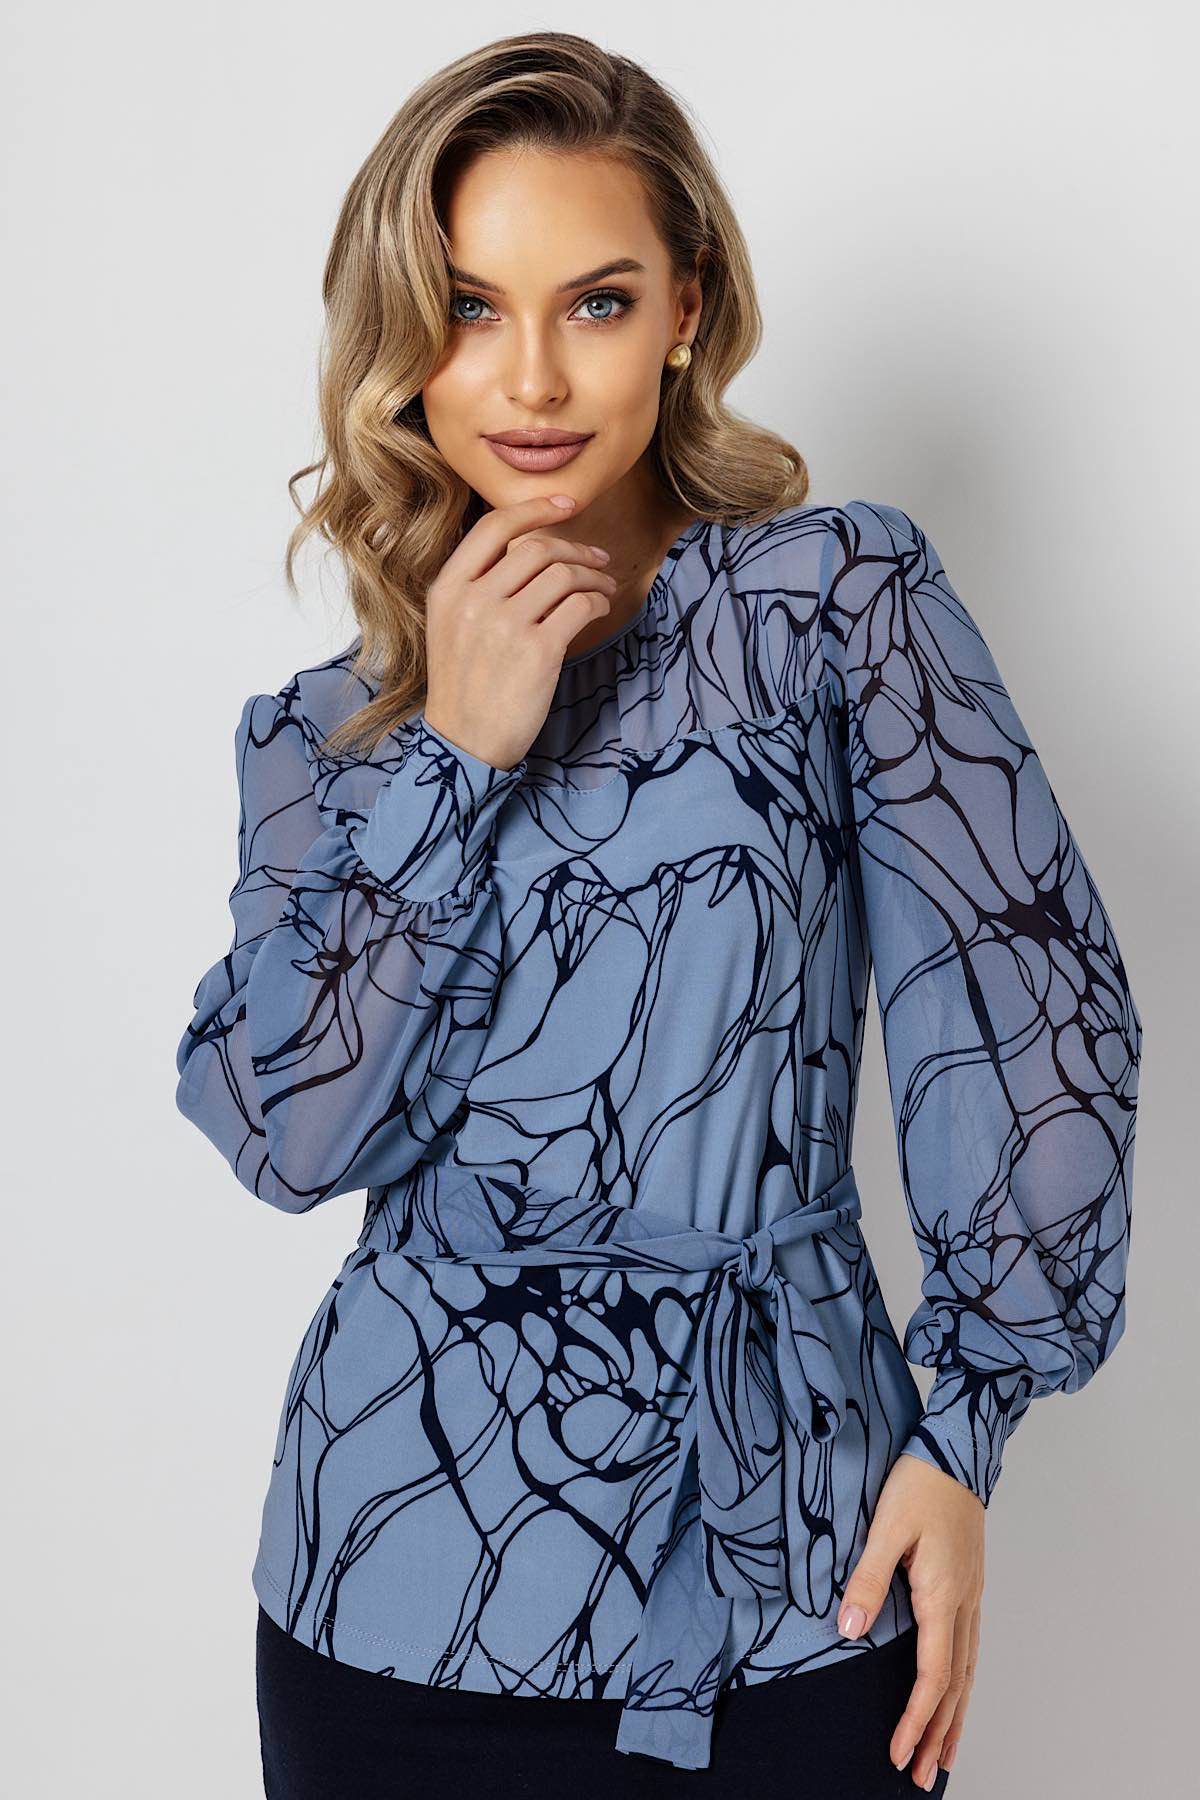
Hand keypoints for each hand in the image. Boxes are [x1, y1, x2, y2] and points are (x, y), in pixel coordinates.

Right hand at [421, 493, 616, 769]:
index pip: (494, 527)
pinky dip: (597, 603)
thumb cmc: (465, 684)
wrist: (464, 742)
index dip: (535, 509)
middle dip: (577, 550)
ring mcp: (505, 625)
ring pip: (564, 575)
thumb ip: (478, 586)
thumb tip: (531, 549)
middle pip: (538, 549)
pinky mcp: (537, 651)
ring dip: (593, 577)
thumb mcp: (451, 625)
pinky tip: (600, 610)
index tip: (567, 504)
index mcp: (449, 588)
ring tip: (604, 589)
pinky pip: (580, 607)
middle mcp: (474, 600)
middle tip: (598, 560)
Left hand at [836, 1452, 983, 1789]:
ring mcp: (972, 1596)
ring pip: (967, 1671)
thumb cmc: (920, 1484)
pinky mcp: (969, 1586)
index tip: (898, 1753)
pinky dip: (963, 1684)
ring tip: (944, 1755)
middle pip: (955, 1686)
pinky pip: (970, 1650)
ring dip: (955, 1716)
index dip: (916, 1720)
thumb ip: (866, 1580)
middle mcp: (965, 1604)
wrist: (956, 1451)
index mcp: (944, 1596)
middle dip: (938, 1734)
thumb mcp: (885, 1529)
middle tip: (922, 1776)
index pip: (932, 1676)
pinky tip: (956, 1695)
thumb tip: (846, 1631)